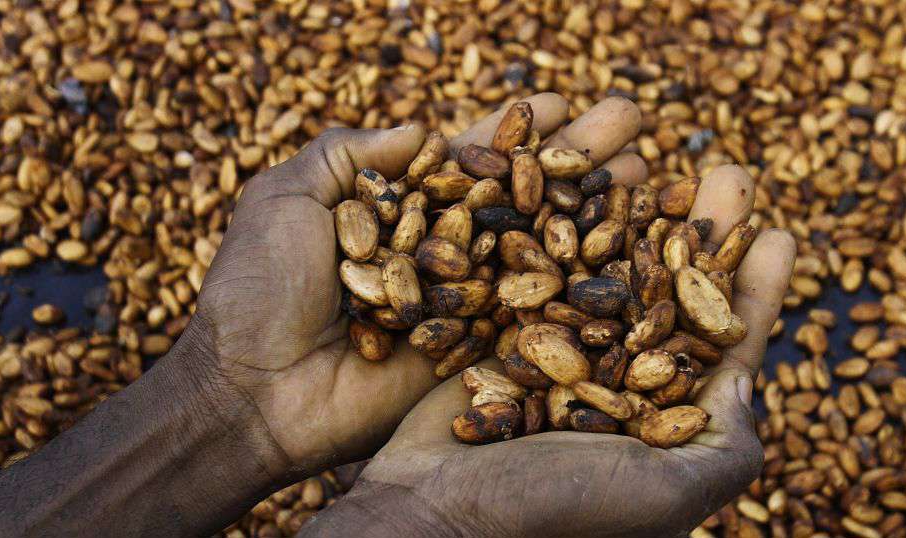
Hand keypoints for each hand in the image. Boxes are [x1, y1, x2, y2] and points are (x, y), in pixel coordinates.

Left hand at [186, 93, 650, 478]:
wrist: (251, 391)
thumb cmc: (257, 288)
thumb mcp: (289, 195)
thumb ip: (354, 154)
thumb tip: (426, 125)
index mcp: (402, 210)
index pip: (474, 160)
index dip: (521, 131)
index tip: (566, 99)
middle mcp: (443, 253)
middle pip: (525, 197)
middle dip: (580, 158)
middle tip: (636, 123)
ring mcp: (465, 304)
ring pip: (543, 250)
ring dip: (600, 213)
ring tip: (654, 176)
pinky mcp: (477, 354)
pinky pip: (536, 317)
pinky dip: (585, 288)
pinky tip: (634, 255)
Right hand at [299, 162, 795, 536]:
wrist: (430, 519)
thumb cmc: (552, 517)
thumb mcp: (664, 495)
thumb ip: (725, 444)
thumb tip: (750, 377)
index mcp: (663, 424)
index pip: (723, 346)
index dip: (755, 290)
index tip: (780, 233)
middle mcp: (616, 385)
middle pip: (672, 293)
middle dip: (702, 233)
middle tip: (727, 171)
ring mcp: (559, 357)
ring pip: (609, 272)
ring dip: (638, 216)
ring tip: (661, 160)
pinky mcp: (502, 337)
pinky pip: (543, 273)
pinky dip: (564, 227)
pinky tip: (585, 183)